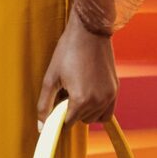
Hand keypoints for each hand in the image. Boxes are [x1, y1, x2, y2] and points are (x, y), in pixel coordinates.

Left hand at [36, 10, 117, 124]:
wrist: (90, 31)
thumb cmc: (68, 51)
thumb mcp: (50, 77)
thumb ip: (44, 104)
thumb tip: (41, 126)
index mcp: (81, 100)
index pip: (67, 123)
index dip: (58, 116)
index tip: (55, 105)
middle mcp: (98, 101)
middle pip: (80, 120)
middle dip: (71, 111)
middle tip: (66, 91)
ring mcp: (109, 96)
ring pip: (94, 117)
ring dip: (84, 110)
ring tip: (77, 90)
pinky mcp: (115, 89)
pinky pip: (107, 112)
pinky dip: (98, 109)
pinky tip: (89, 95)